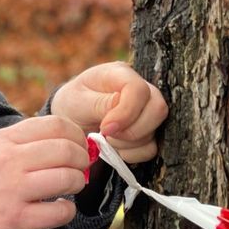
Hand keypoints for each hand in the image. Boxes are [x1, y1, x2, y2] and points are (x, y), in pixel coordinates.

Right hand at [0, 116, 89, 228]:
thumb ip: (24, 143)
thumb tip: (67, 139)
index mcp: (3, 140)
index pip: (55, 124)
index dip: (77, 134)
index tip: (80, 146)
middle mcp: (7, 160)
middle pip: (66, 149)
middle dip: (83, 159)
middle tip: (81, 168)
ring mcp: (12, 190)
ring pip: (67, 178)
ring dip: (77, 183)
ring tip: (70, 188)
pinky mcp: (17, 219)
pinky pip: (60, 211)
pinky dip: (67, 211)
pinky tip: (59, 209)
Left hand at [50, 61, 167, 162]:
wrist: (70, 121)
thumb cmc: (72, 104)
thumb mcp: (77, 100)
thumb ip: (100, 103)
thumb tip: (122, 108)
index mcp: (121, 74)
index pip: (139, 90)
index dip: (126, 113)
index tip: (105, 128)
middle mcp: (140, 89)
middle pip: (158, 109)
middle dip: (132, 130)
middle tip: (107, 135)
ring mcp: (147, 110)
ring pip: (154, 131)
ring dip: (128, 143)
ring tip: (106, 138)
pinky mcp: (148, 130)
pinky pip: (151, 148)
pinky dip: (131, 154)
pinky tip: (115, 147)